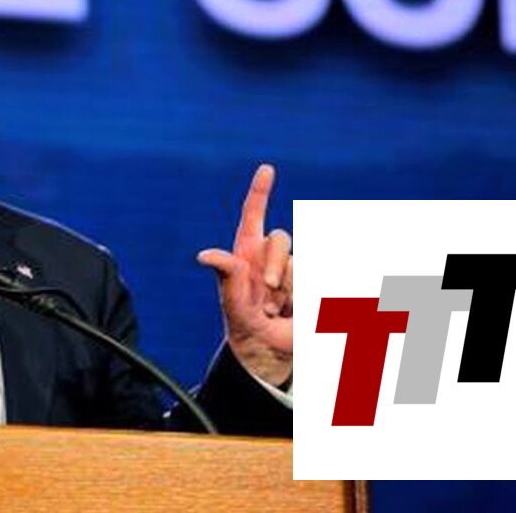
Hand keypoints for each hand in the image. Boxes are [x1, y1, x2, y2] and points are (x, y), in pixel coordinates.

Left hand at [197, 165, 291, 385]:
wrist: (270, 347)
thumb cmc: (244, 321)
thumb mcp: (231, 299)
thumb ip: (225, 273)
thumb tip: (204, 255)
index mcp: (248, 251)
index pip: (254, 214)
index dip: (260, 191)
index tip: (266, 169)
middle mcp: (271, 254)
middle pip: (281, 240)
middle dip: (276, 265)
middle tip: (268, 292)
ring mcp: (292, 267)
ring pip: (297, 265)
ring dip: (288, 291)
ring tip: (275, 311)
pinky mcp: (310, 282)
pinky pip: (312, 282)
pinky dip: (303, 300)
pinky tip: (294, 314)